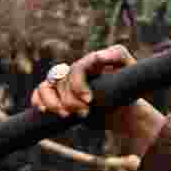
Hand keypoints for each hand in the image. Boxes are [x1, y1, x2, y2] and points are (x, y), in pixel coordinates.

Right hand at [31, 45, 157, 140]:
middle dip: (71, 100)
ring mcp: (67, 81)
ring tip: (66, 115)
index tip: (88, 100)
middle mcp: (78, 69)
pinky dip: (39, 100)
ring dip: (53, 102)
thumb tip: (98, 55)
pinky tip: (44, 110)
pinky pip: (41, 91)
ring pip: (48, 85)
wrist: (123, 111)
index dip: (79, 84)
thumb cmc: (128, 90)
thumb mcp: (131, 73)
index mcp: (94, 62)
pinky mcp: (59, 94)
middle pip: (63, 80)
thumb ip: (119, 58)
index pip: (79, 67)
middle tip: (85, 113)